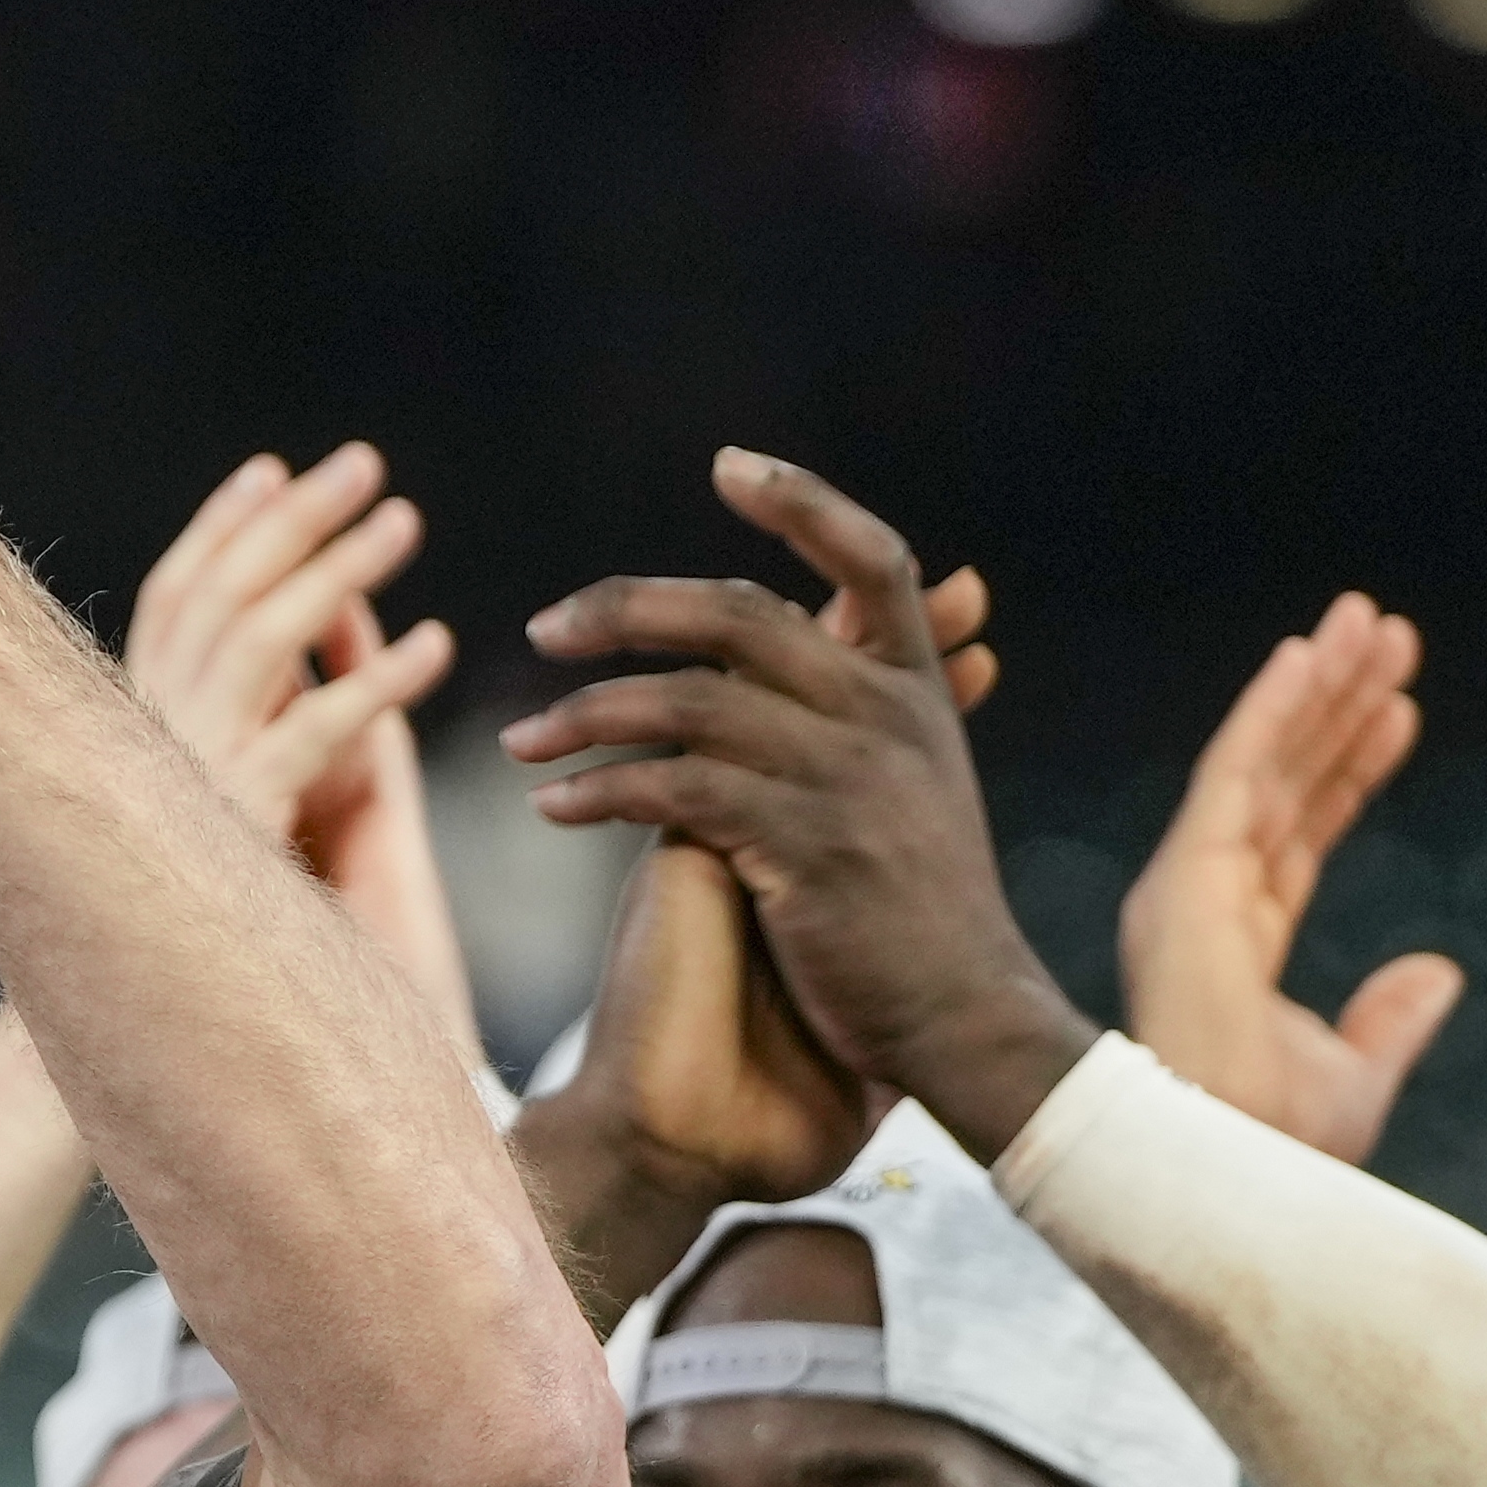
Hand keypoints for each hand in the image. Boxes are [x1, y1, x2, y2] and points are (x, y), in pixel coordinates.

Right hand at [119, 444, 482, 1052]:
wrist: (178, 1039)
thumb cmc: (197, 928)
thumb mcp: (217, 809)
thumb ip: (242, 733)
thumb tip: (292, 655)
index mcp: (133, 727)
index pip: (170, 599)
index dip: (218, 530)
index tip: (272, 469)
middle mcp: (145, 739)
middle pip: (216, 595)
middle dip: (288, 522)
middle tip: (364, 464)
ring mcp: (185, 779)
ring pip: (258, 643)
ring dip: (335, 572)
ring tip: (406, 522)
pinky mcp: (237, 829)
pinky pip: (314, 738)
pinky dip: (375, 685)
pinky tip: (434, 650)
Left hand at [509, 449, 1073, 1158]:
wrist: (966, 1021)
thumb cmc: (921, 915)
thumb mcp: (915, 787)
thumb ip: (863, 709)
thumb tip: (812, 639)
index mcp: (914, 690)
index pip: (871, 558)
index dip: (802, 500)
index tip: (728, 464)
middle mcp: (885, 715)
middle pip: (739, 614)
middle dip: (627, 610)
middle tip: (545, 629)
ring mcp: (846, 778)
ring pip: (689, 702)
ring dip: (586, 715)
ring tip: (520, 741)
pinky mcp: (803, 847)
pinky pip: (674, 790)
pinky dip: (599, 792)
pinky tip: (551, 807)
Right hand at [1125, 593, 1466, 1164]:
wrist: (1226, 1173)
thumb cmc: (1270, 1147)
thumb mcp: (1353, 1079)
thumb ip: (1389, 1021)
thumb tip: (1441, 971)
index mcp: (1236, 942)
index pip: (1304, 833)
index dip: (1353, 770)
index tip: (1403, 715)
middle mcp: (1205, 901)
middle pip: (1286, 780)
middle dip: (1338, 706)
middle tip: (1388, 637)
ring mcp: (1191, 886)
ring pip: (1264, 761)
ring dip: (1315, 686)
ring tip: (1367, 620)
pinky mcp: (1187, 876)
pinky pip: (1234, 774)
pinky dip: (1269, 711)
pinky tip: (1307, 655)